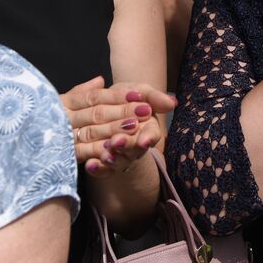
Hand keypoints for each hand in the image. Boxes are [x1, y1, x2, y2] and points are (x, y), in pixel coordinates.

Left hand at [62, 76, 176, 176]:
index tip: (144, 140)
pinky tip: (90, 164)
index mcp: (148, 130)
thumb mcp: (141, 93)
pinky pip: (102, 170)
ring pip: (118, 161)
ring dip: (112, 159)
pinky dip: (97, 168)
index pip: (151, 136)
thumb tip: (173, 102)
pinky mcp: (105, 164)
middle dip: (126, 146)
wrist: (108, 106)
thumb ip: (155, 98)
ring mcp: (121, 157)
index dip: (148, 138)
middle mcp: (136, 146)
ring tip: (104, 155)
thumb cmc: (127, 99)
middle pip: (133, 150)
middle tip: (117, 141)